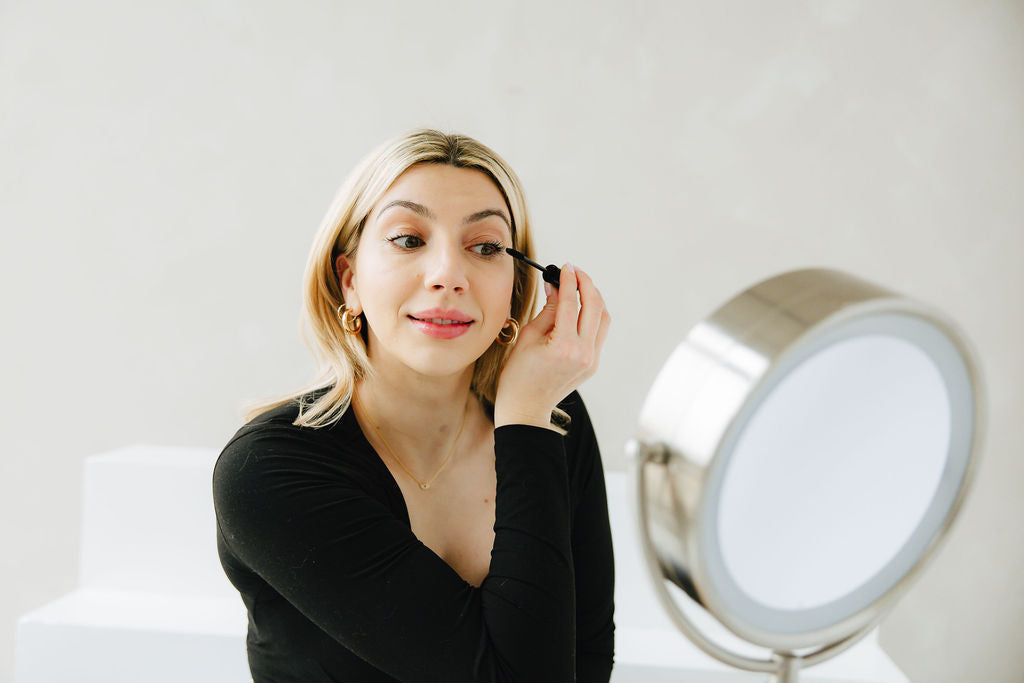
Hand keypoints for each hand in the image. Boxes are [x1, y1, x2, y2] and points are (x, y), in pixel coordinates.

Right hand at [493, 264, 610, 429]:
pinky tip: (581, 307)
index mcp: (564, 346)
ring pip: (604, 318)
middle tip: (574, 271)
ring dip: (594, 298)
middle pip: (595, 307)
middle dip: (586, 284)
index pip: (571, 303)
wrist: (526, 408)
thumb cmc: (518, 376)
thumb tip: (556, 286)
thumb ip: (547, 310)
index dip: (568, 281)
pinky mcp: (593, 364)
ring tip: (579, 287)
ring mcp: (592, 360)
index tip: (565, 267)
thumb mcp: (528, 337)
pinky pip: (599, 332)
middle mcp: (583, 353)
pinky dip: (593, 315)